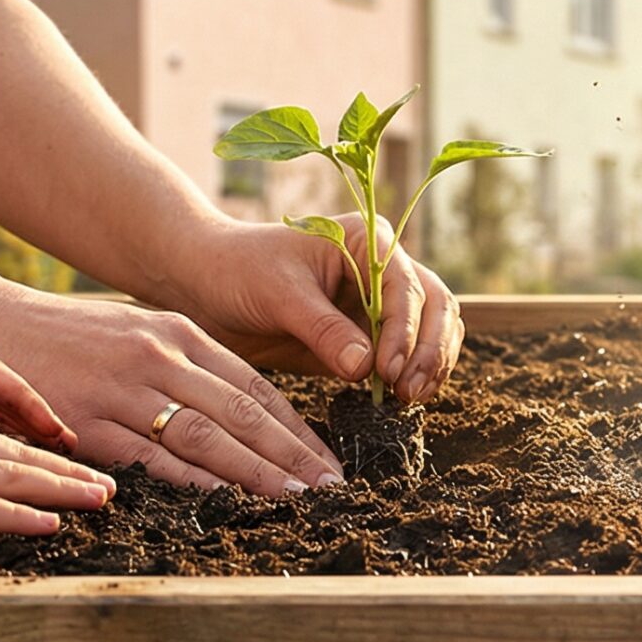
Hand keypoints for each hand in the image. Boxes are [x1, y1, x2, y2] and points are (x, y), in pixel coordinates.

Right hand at [0, 286, 345, 493]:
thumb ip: (183, 363)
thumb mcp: (135, 330)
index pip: (254, 386)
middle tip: (333, 488)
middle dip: (293, 454)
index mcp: (177, 332)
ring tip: (297, 499)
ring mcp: (125, 388)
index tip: (329, 460)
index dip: (296, 427)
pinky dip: (194, 481)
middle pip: (242, 413)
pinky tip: (227, 501)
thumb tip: (236, 409)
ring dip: (257, 472)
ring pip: (208, 436)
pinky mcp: (89, 420)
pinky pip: (153, 456)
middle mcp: (159, 356)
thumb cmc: (65, 335)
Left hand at [166, 213, 462, 403]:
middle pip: (435, 305)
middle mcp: (384, 268)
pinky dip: (412, 373)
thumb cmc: (239, 271)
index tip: (387, 370)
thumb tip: (366, 367)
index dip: (405, 330)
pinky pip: (407, 352)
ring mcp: (380, 302)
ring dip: (429, 363)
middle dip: (429, 349)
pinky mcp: (368, 334)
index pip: (407, 286)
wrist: (206, 285)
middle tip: (408, 392)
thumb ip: (323, 329)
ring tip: (408, 399)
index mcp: (367, 242)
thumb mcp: (278, 295)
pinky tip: (399, 399)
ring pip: (433, 328)